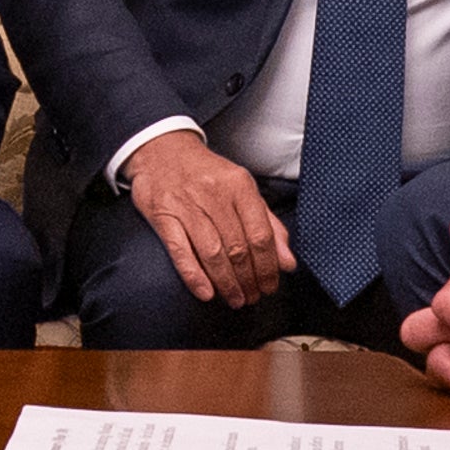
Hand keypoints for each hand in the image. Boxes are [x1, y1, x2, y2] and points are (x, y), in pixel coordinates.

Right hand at [123, 131, 294, 307]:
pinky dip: (194, 275)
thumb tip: (287, 263)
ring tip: (235, 299)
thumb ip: (268, 225)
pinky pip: (180, 250)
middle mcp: (214, 193)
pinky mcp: (162, 215)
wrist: (162, 150)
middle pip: (237, 247)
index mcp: (239, 185)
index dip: (268, 266)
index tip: (270, 285)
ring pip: (212, 252)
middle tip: (253, 298)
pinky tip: (206, 293)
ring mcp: (186, 204)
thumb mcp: (242, 190)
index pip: (260, 234)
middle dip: (248, 280)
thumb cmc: (207, 175)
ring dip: (226, 283)